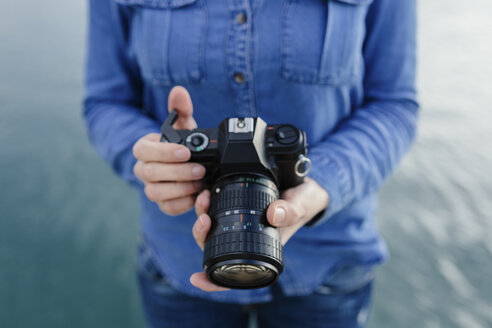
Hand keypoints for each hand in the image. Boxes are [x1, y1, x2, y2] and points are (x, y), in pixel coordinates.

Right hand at [133, 86, 205, 215]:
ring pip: (156, 193)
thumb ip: (180, 109)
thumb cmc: (179, 144)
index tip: (185, 151)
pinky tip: (197, 195)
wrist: (184, 165)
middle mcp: (144, 169)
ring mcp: (152, 188)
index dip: (163, 152)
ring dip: (180, 188)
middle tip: (200, 168)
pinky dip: (182, 204)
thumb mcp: (182, 125)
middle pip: (150, 174)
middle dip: (177, 172)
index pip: (143, 150)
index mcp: (145, 149)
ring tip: (200, 182)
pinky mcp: (163, 203)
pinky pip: (167, 208)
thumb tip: (179, 91)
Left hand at [189, 177, 328, 291]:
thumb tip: (274, 215)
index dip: (213, 281)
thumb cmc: (304, 202)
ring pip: (211, 230)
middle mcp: (248, 241)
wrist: (303, 185)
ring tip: (205, 199)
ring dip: (202, 217)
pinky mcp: (236, 209)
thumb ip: (291, 210)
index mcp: (262, 251)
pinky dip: (208, 205)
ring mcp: (240, 226)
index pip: (235, 275)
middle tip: (205, 220)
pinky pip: (216, 212)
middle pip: (215, 250)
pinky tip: (207, 193)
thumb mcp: (302, 204)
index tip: (196, 279)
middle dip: (202, 236)